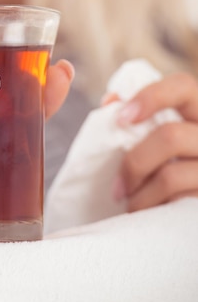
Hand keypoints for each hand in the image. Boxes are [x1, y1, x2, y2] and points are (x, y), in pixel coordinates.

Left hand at [112, 72, 197, 211]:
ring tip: (130, 205)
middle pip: (170, 136)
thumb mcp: (160, 134)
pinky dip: (155, 210)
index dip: (151, 97)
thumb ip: (138, 114)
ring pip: (171, 175)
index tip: (121, 118)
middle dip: (134, 163)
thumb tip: (111, 101)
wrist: (193, 213)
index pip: (182, 86)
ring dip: (140, 195)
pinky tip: (148, 215)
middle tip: (117, 187)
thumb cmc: (173, 165)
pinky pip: (179, 203)